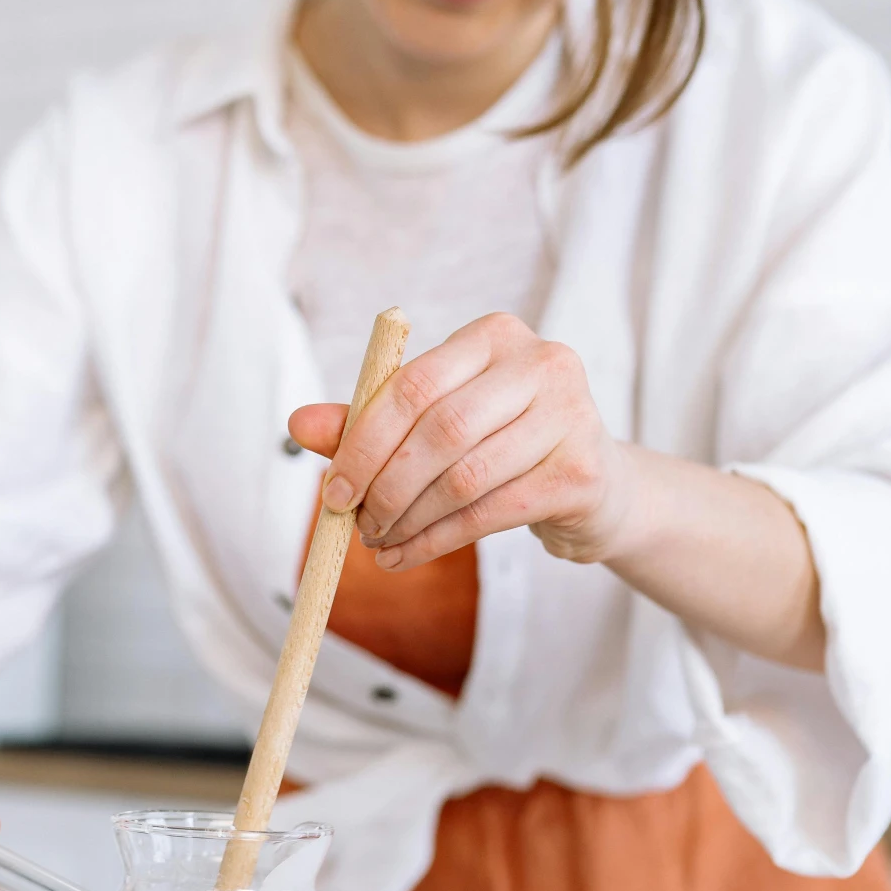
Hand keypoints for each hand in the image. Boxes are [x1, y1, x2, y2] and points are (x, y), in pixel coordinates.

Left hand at [288, 313, 638, 569]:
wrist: (592, 485)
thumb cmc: (501, 442)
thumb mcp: (435, 420)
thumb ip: (371, 418)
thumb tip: (298, 424)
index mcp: (496, 335)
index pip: (414, 383)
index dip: (364, 441)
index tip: (332, 491)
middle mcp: (542, 363)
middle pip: (441, 430)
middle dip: (386, 485)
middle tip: (356, 524)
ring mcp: (571, 415)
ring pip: (465, 476)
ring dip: (409, 519)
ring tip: (378, 542)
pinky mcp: (582, 472)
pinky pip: (492, 512)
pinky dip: (438, 540)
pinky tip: (407, 555)